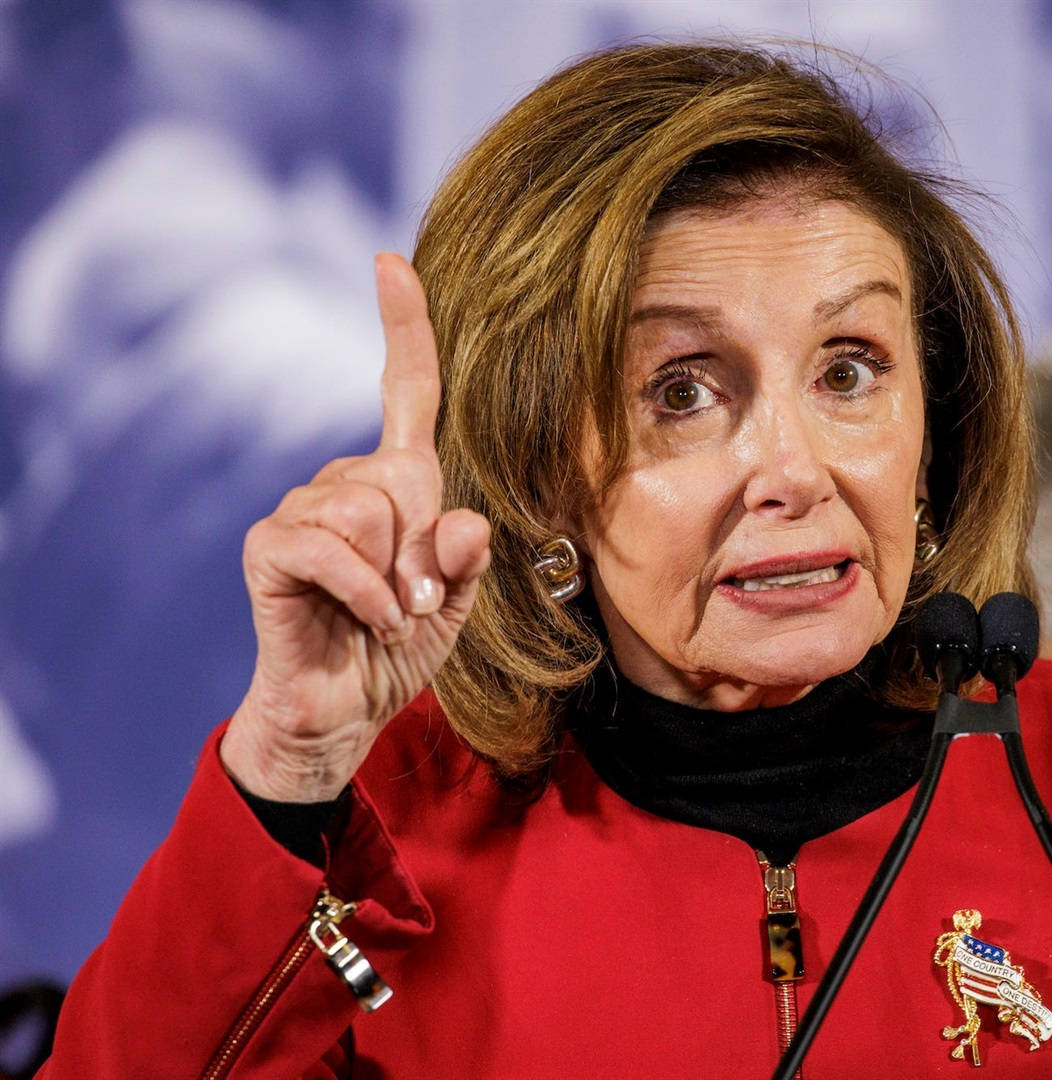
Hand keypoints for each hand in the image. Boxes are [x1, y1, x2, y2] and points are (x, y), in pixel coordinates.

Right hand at [220, 254, 490, 801]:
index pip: (405, 391)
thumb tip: (460, 522)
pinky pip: (332, 547)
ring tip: (387, 614)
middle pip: (406, 474)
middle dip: (426, 549)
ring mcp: (302, 510)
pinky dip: (368, 594)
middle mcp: (346, 483)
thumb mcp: (457, 602)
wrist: (346, 711)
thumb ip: (468, 559)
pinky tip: (371, 621)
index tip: (390, 262)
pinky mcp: (271, 546)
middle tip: (415, 599)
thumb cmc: (399, 647)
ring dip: (397, 578)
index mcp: (398, 484)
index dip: (403, 328)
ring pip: (370, 508)